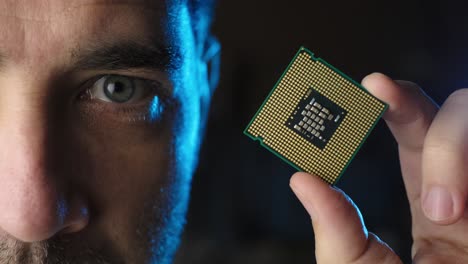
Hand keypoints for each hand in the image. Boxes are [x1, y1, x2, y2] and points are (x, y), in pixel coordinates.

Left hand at [290, 73, 467, 263]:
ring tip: (444, 214)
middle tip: (381, 101)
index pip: (415, 131)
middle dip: (416, 108)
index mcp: (434, 200)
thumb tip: (301, 179)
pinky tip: (459, 210)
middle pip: (452, 113)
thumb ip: (337, 230)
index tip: (369, 85)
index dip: (394, 103)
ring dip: (453, 152)